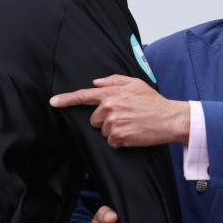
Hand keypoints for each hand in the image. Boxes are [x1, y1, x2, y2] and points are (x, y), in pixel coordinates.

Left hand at [50, 75, 189, 147]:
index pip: (83, 96)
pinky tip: (132, 133)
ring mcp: (113, 123)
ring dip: (114, 130)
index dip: (66, 99)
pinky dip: (120, 140)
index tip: (53, 102)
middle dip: (105, 119)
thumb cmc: (153, 101)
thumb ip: (113, 81)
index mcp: (111, 93)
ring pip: (103, 131)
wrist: (169, 118)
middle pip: (94, 119)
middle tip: (124, 116)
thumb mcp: (135, 83)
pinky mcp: (118, 137)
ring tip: (130, 124)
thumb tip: (96, 83)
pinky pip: (111, 141)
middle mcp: (109, 107)